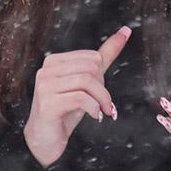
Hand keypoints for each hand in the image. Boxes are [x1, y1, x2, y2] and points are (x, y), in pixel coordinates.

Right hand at [23, 25, 130, 166]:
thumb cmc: (65, 110)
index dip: (101, 76)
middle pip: (91, 68)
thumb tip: (126, 31)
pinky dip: (94, 108)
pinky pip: (81, 98)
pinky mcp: (48, 103)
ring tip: (103, 111)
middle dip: (102, 88)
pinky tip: (95, 116)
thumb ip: (104, 56)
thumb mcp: (87, 82)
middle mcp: (46, 70)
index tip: (99, 93)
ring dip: (102, 99)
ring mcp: (45, 86)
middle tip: (102, 103)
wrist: (45, 140)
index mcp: (54, 61)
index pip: (92, 58)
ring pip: (87, 81)